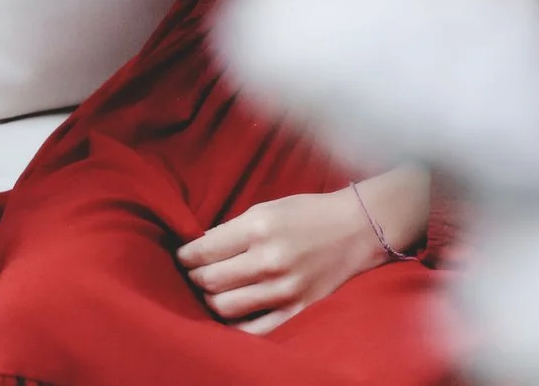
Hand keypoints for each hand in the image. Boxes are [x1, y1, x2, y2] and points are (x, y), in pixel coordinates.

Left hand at [175, 188, 391, 332]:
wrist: (356, 229)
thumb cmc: (308, 213)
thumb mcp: (267, 208)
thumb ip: (232, 229)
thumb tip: (199, 248)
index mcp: (259, 228)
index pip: (204, 251)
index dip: (184, 257)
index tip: (182, 258)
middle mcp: (269, 260)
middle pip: (210, 282)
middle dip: (194, 279)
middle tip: (194, 274)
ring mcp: (283, 290)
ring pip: (224, 308)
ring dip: (210, 301)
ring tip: (212, 292)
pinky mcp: (296, 310)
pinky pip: (253, 330)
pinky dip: (235, 325)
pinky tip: (231, 314)